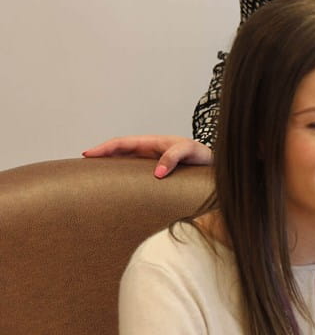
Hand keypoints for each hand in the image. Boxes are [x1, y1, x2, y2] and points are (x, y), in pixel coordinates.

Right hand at [82, 135, 212, 177]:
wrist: (212, 165)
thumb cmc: (202, 155)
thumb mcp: (190, 151)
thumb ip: (174, 157)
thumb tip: (157, 173)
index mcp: (151, 143)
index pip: (122, 143)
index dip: (104, 148)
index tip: (87, 155)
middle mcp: (147, 152)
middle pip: (117, 154)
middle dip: (99, 159)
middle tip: (80, 170)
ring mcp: (148, 163)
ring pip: (122, 165)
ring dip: (107, 171)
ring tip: (90, 182)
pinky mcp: (153, 175)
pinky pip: (131, 176)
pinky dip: (120, 181)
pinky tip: (113, 192)